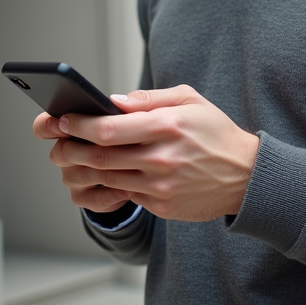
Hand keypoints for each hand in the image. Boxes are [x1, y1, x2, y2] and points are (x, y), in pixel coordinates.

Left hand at [32, 85, 259, 221]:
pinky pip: (125, 194)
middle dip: (70, 149)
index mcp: (166, 125)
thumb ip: (147, 99)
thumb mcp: (188, 100)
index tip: (63, 119)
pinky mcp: (162, 205)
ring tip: (70, 158)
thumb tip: (111, 100)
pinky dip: (108, 184)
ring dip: (83, 169)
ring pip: (107, 178)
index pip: (108, 128)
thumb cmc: (215, 132)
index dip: (79, 125)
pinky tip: (99, 174)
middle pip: (100, 156)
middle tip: (57, 142)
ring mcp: (161, 185)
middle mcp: (162, 157)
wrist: (248, 176)